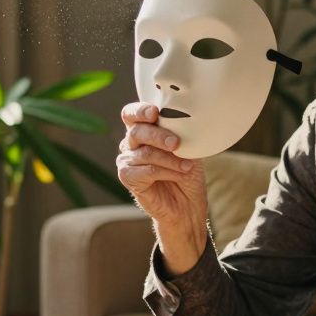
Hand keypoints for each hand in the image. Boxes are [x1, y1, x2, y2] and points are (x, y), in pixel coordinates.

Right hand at [116, 102, 208, 274]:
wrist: (188, 205)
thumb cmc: (187, 173)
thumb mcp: (188, 148)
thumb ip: (180, 133)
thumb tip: (185, 119)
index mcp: (144, 131)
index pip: (132, 114)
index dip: (140, 111)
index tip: (155, 113)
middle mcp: (131, 144)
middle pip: (137, 131)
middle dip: (158, 136)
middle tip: (176, 144)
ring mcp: (127, 161)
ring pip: (144, 153)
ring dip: (169, 159)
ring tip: (186, 166)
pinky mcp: (128, 179)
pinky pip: (144, 170)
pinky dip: (165, 172)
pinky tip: (178, 175)